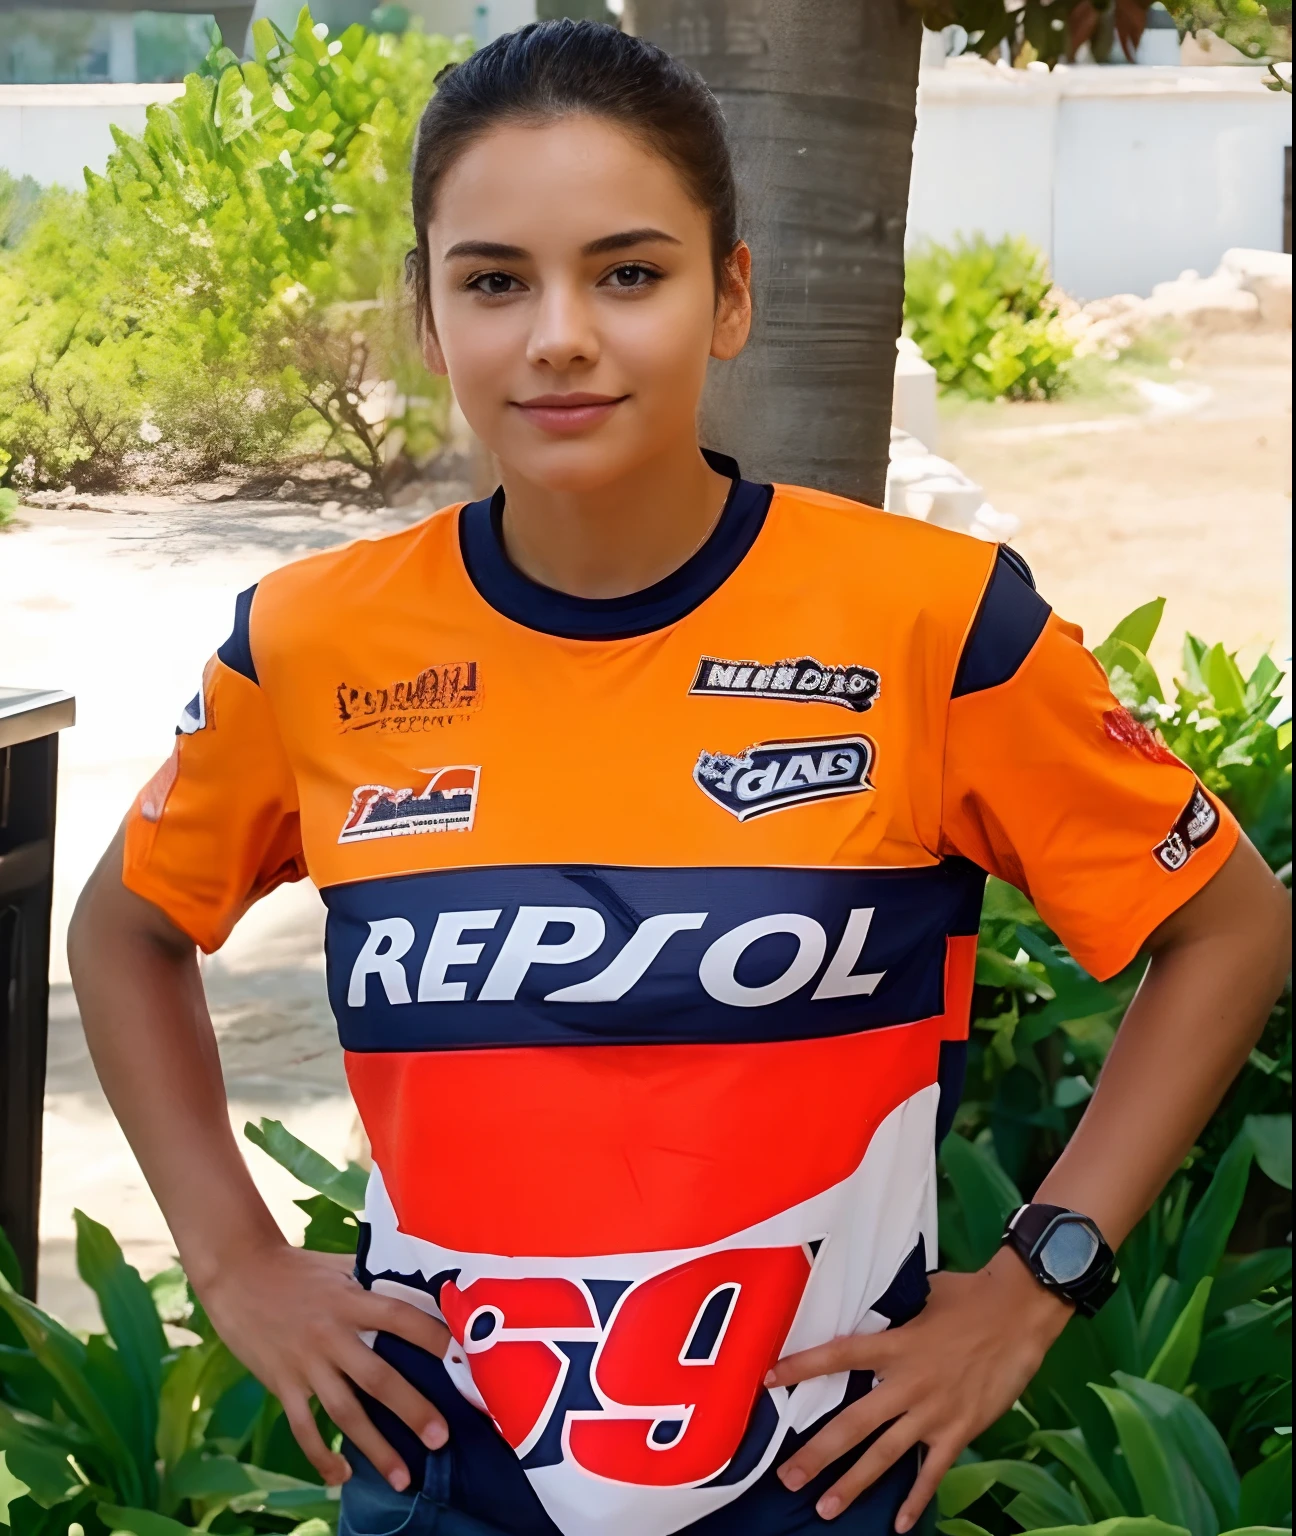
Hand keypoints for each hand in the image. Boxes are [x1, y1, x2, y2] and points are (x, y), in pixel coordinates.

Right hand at [198, 1242, 451, 1489]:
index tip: (461, 1357)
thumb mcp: (339, 1264)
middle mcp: (331, 1334)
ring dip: (376, 1448)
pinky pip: (304, 1428)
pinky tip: (340, 1478)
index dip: (431, 1335)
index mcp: (351, 1300)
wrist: (239, 1274)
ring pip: (346, 1413)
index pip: (400, 1317)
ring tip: (403, 1476)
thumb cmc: (297, 1267)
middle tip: (440, 1437)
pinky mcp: (282, 1383)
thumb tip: (418, 1280)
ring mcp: (306, 1363)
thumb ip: (374, 1277)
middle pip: (378, 1377)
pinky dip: (321, 1456)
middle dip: (412, 1409)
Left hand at [766, 1251, 1071, 1525]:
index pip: (837, 1355)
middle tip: (787, 1478)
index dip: (802, 1367)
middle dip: (817, 1454)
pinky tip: (898, 1524)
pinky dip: (915, 1498)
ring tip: (824, 1507)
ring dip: (853, 1484)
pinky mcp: (960, 1431)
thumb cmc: (970, 1295)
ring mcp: (933, 1412)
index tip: (769, 1380)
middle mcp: (906, 1383)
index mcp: (894, 1343)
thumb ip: (895, 1312)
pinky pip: (932, 1472)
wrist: (1019, 1312)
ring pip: (884, 1455)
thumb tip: (873, 1307)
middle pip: (852, 1424)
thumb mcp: (922, 1295)